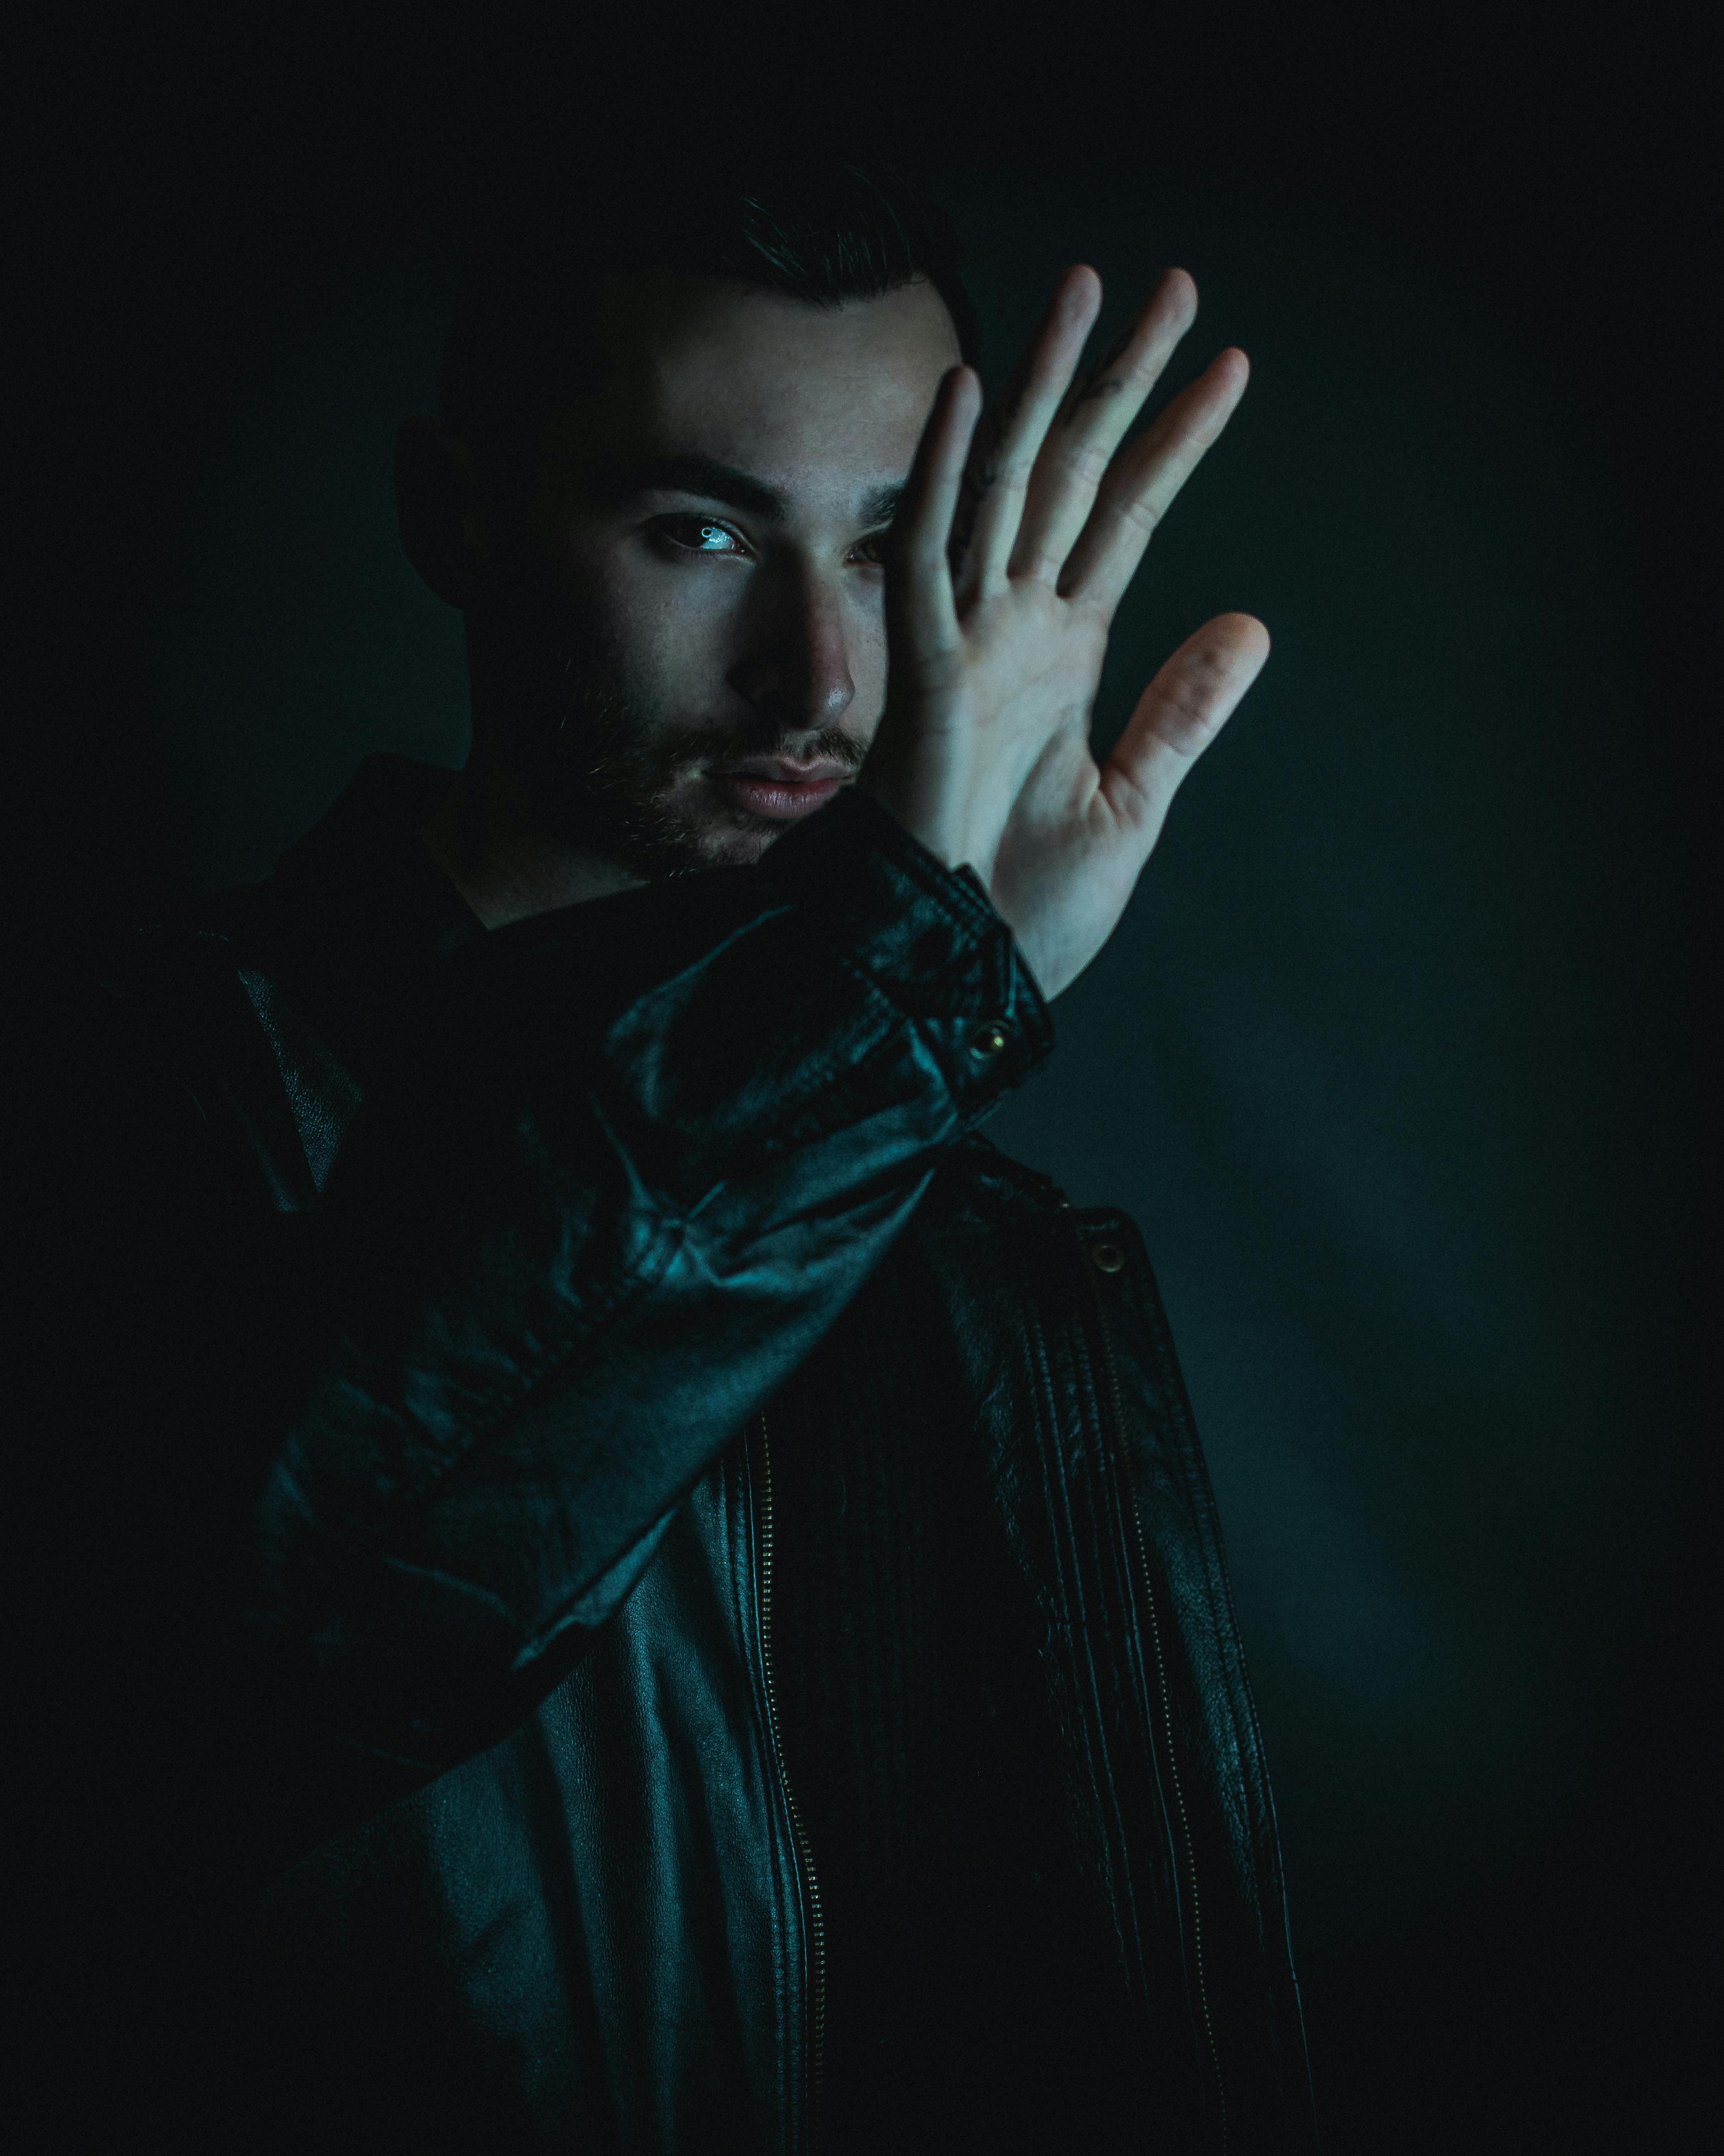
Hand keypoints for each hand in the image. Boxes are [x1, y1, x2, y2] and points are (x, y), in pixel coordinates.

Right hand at [859, 265, 1267, 997]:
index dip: (1177, 442)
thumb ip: (1182, 709)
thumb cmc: (1028, 907)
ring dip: (1046, 387)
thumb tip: (1251, 622)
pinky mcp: (919, 670)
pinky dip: (942, 471)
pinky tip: (971, 390)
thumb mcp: (1130, 802)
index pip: (1127, 518)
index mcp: (1062, 654)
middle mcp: (1014, 628)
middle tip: (1170, 283)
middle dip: (1121, 378)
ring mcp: (963, 641)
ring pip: (1006, 484)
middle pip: (1073, 473)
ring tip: (1090, 290)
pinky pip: (925, 552)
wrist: (959, 974)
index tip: (1229, 368)